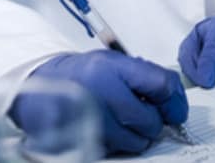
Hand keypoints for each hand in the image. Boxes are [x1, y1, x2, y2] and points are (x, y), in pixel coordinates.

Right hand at [10, 50, 187, 154]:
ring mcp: (87, 119)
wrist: (37, 87)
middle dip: (153, 124)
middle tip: (144, 118)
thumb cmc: (83, 76)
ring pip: (134, 142)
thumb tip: (175, 105)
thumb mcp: (113, 64)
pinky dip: (116, 145)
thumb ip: (144, 78)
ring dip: (135, 137)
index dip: (175, 102)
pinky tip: (106, 130)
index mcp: (112, 67)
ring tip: (121, 123)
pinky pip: (114, 151)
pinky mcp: (77, 141)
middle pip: (150, 121)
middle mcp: (101, 92)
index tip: (176, 111)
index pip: (162, 84)